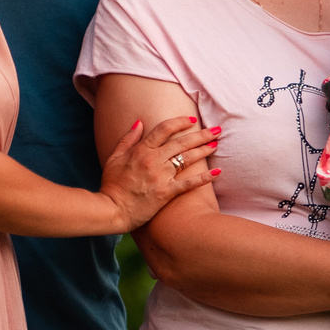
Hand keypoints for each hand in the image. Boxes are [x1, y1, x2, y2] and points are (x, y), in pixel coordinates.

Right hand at [100, 116, 219, 229]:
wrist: (112, 210)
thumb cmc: (112, 185)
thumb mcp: (114, 158)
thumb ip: (127, 139)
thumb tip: (139, 122)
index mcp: (141, 150)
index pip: (164, 129)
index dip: (180, 122)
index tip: (191, 119)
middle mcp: (154, 160)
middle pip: (182, 142)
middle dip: (201, 134)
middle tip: (216, 130)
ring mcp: (161, 176)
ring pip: (188, 159)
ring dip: (204, 150)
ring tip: (216, 145)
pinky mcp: (166, 192)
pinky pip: (189, 183)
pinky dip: (204, 178)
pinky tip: (217, 172)